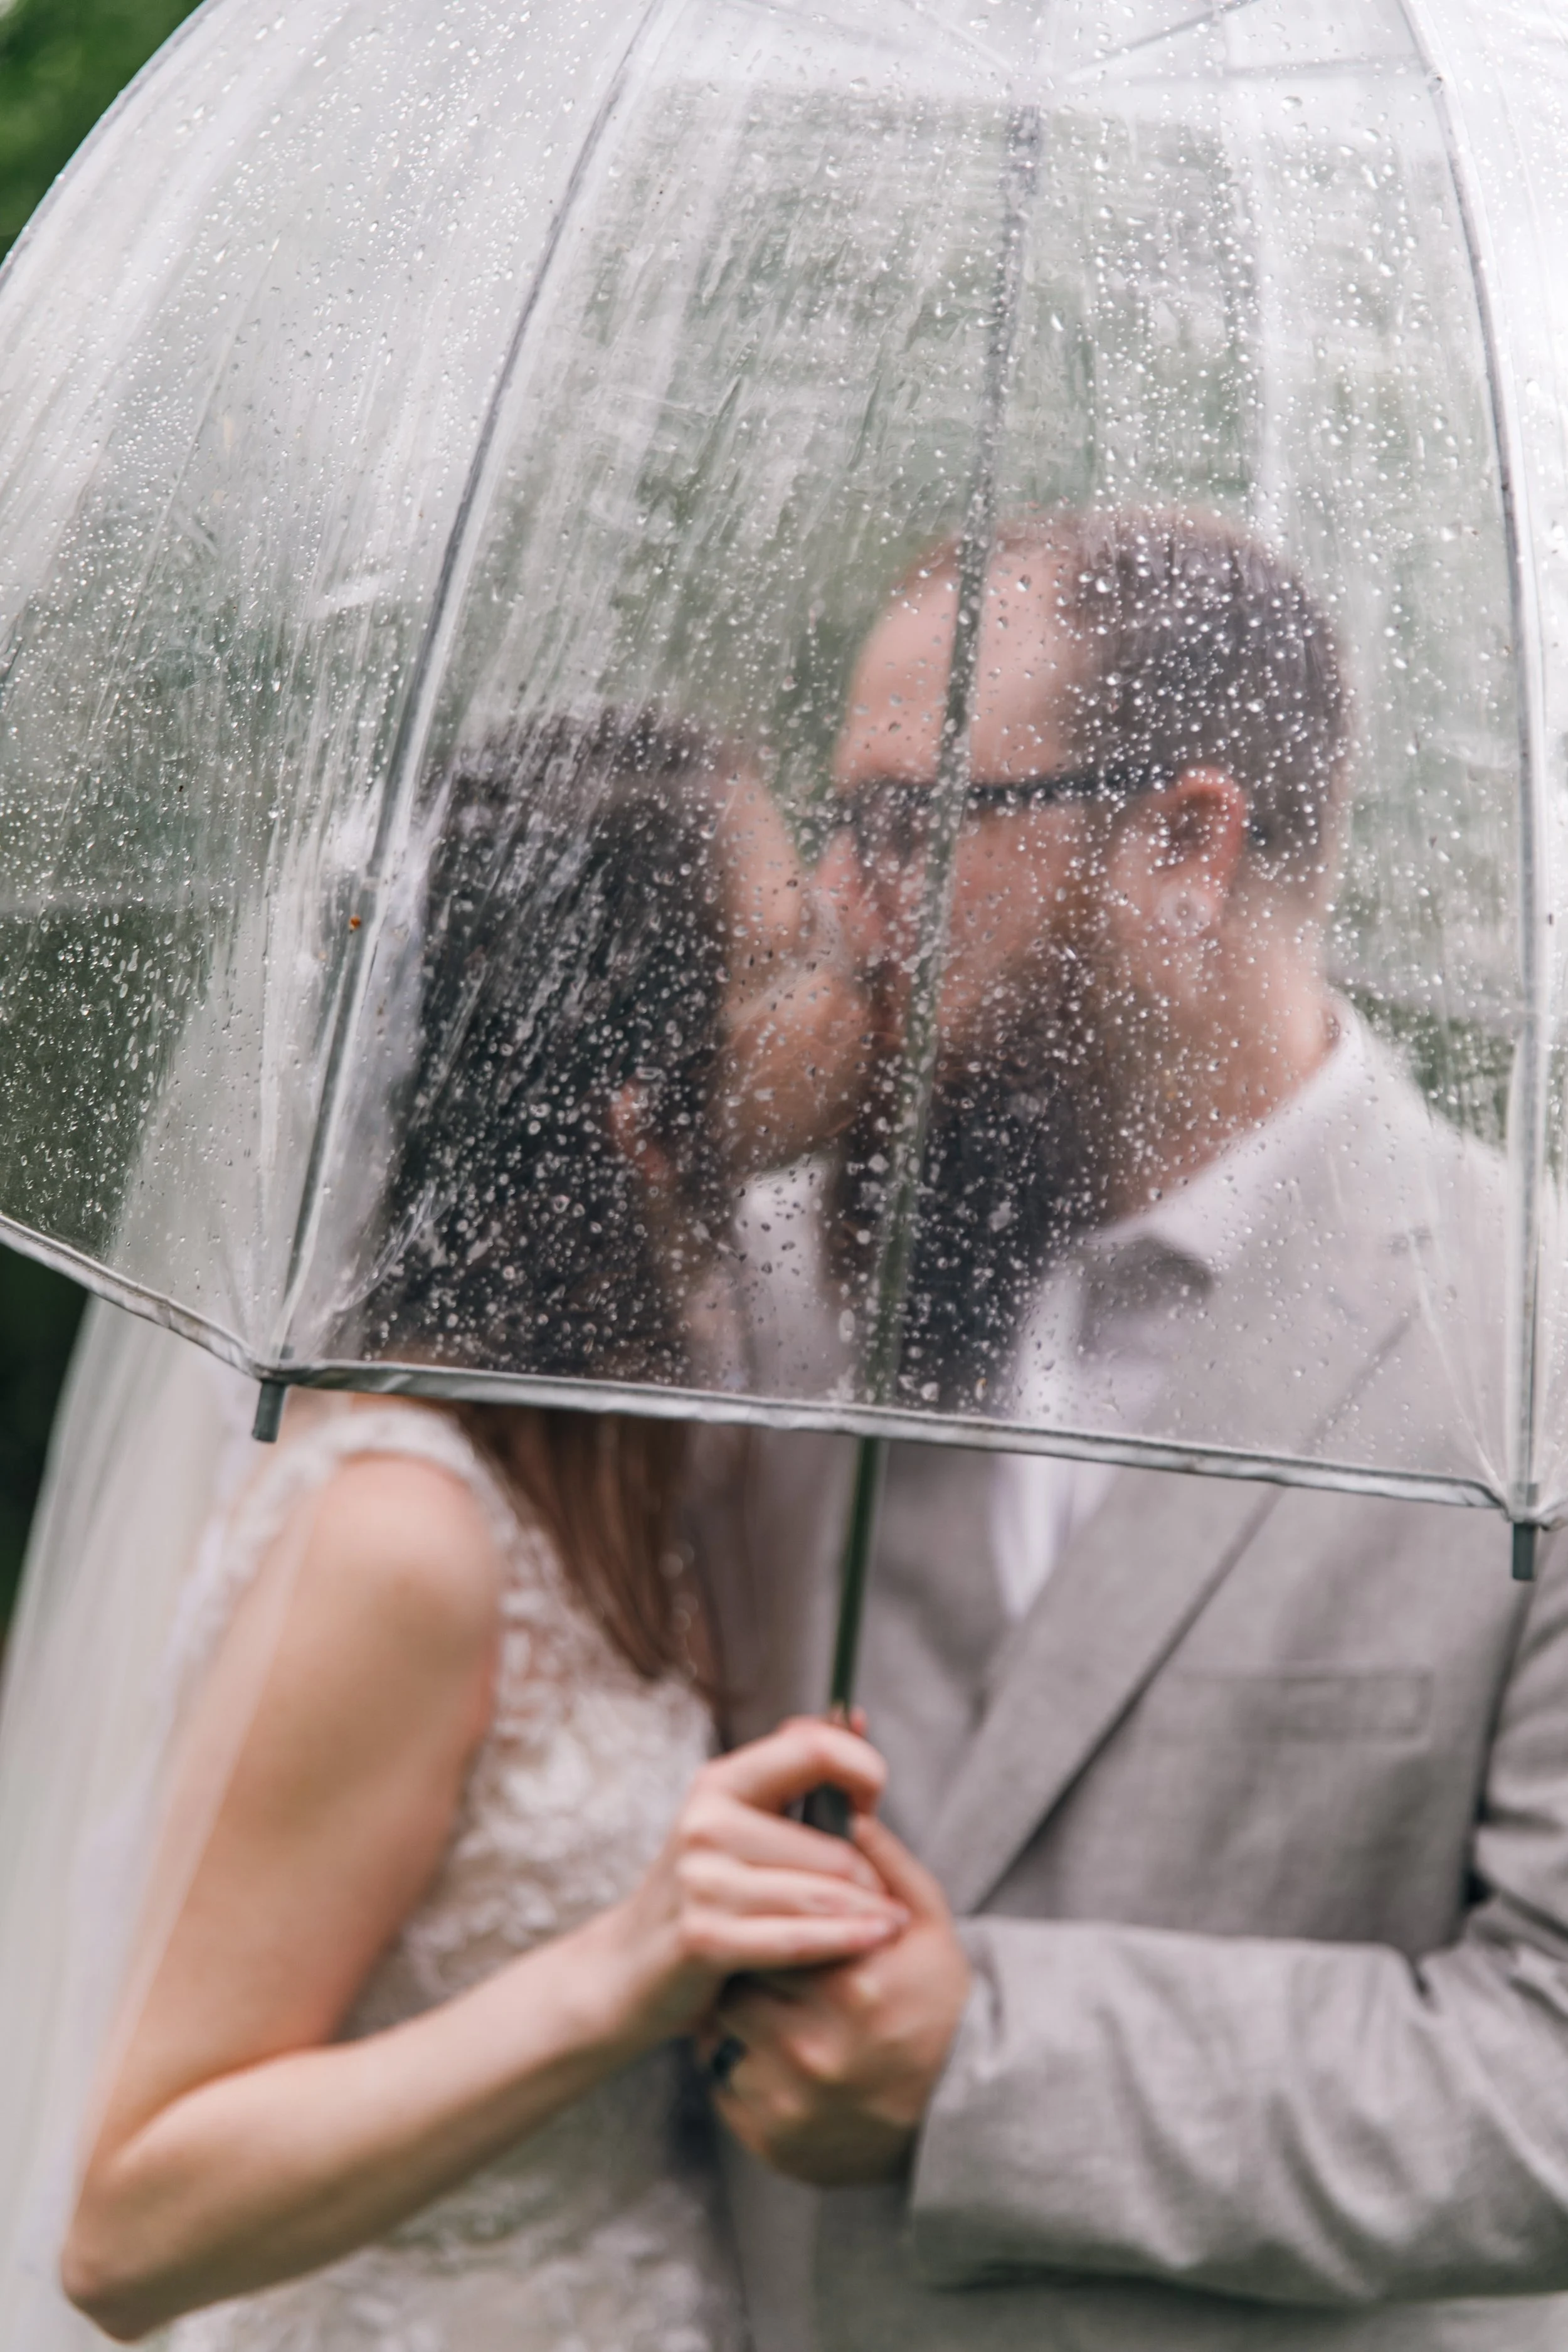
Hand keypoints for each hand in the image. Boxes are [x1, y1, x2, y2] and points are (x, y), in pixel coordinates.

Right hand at [594, 1719, 907, 2047]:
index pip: (814, 1749)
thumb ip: (795, 1773)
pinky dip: (846, 1942)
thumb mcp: (736, 1821)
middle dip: (873, 1876)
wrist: (625, 1969)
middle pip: (834, 1846)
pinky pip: (800, 1938)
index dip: (862, 1769)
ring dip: (870, 1914)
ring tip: (891, 1922)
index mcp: (719, 1783)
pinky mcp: (705, 1937)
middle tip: (886, 1896)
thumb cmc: (701, 1892)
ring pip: (824, 1894)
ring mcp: (702, 1880)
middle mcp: (707, 1822)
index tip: (871, 1803)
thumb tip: (856, 1714)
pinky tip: (874, 1939)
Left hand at [699, 1813, 970, 2184]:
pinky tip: (779, 2060)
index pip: (771, 1927)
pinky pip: (725, 2089)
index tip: (781, 1919)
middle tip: (775, 1968)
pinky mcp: (773, 2140)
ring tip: (778, 2012)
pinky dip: (742, 2070)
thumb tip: (840, 1808)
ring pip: (722, 2034)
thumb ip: (883, 1861)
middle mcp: (817, 2046)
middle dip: (753, 1968)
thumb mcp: (928, 1924)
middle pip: (739, 1980)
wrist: (960, 2114)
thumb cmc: (939, 2004)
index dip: (772, 1919)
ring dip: (741, 2019)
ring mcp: (791, 2100)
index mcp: (853, 1982)